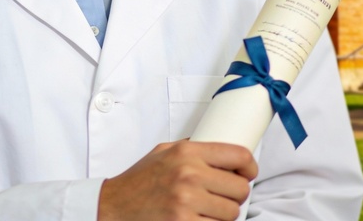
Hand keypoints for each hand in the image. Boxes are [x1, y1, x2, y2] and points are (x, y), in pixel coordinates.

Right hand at [98, 140, 257, 220]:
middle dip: (235, 195)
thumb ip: (192, 148)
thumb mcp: (163, 152)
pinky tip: (200, 220)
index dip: (250, 167)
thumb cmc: (138, 182)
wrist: (112, 206)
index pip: (239, 155)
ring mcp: (187, 202)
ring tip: (208, 211)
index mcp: (187, 152)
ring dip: (224, 215)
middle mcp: (189, 174)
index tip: (249, 174)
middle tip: (224, 197)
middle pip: (240, 188)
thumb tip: (221, 148)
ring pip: (231, 212)